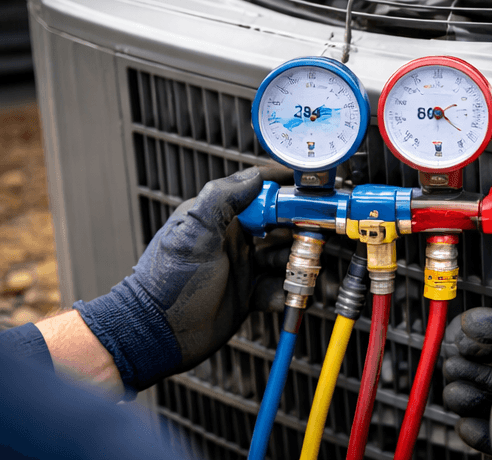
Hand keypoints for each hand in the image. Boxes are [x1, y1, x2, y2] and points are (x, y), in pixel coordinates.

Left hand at [74, 166, 290, 395]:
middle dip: (300, 229)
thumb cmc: (167, 283)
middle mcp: (235, 238)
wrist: (158, 334)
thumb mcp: (194, 234)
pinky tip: (283, 296)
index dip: (286, 188)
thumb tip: (253, 175)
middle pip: (281, 224)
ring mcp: (244, 266)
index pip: (259, 191)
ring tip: (298, 272)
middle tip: (315, 235)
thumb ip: (222, 199)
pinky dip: (286, 292)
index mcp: (221, 217)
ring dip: (296, 264)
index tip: (310, 188)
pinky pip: (279, 288)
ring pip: (285, 257)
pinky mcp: (249, 293)